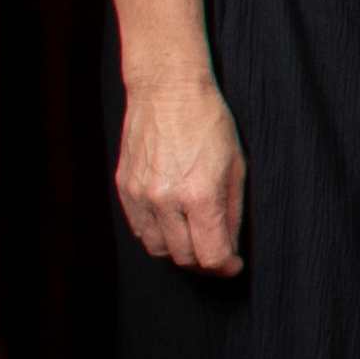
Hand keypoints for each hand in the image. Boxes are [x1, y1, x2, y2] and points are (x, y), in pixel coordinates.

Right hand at [116, 70, 247, 273]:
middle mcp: (165, 200)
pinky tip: (173, 224)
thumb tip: (229, 245)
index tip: (233, 265)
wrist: (166, 92)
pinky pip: (139, 229)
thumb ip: (232, 212)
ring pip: (158, 248)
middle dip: (205, 262)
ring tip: (196, 240)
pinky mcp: (124, 188)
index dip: (225, 267)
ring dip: (179, 251)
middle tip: (219, 254)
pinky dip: (157, 235)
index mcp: (199, 195)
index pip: (210, 255)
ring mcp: (140, 196)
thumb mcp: (236, 167)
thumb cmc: (209, 123)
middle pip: (184, 257)